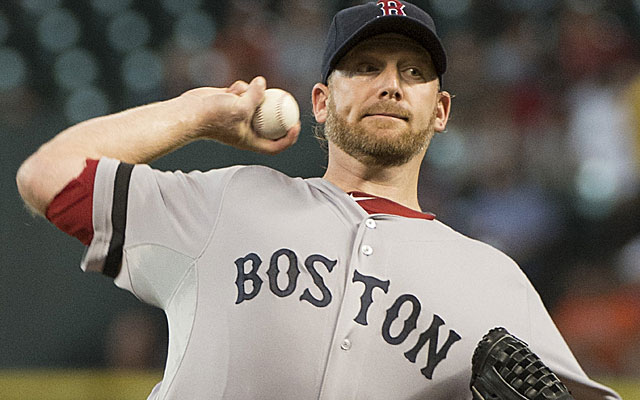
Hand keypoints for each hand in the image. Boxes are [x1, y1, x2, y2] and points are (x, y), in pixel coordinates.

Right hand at [179, 76, 299, 153]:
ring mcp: (238, 115)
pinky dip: (241, 88)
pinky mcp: (230, 102)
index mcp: (250, 140)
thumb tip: (263, 83)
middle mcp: (245, 129)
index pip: (275, 146)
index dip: (289, 139)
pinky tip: (232, 88)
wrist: (189, 112)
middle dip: (278, 111)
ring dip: (255, 94)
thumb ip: (256, 96)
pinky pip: (243, 92)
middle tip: (288, 100)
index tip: (296, 125)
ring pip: (256, 102)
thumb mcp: (241, 107)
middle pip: (269, 123)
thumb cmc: (214, 116)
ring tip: (244, 92)